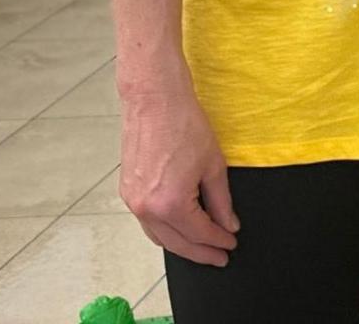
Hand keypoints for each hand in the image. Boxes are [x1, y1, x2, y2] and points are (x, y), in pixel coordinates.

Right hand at [119, 83, 237, 265]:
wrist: (154, 102)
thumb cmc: (184, 127)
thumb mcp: (213, 166)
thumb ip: (221, 201)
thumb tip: (228, 224)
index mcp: (170, 204)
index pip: (199, 233)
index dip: (218, 241)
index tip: (231, 245)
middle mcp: (146, 208)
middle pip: (177, 243)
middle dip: (200, 252)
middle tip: (220, 257)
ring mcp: (133, 201)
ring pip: (159, 236)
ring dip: (181, 244)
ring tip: (203, 247)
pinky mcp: (127, 192)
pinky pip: (147, 222)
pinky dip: (165, 230)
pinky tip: (180, 229)